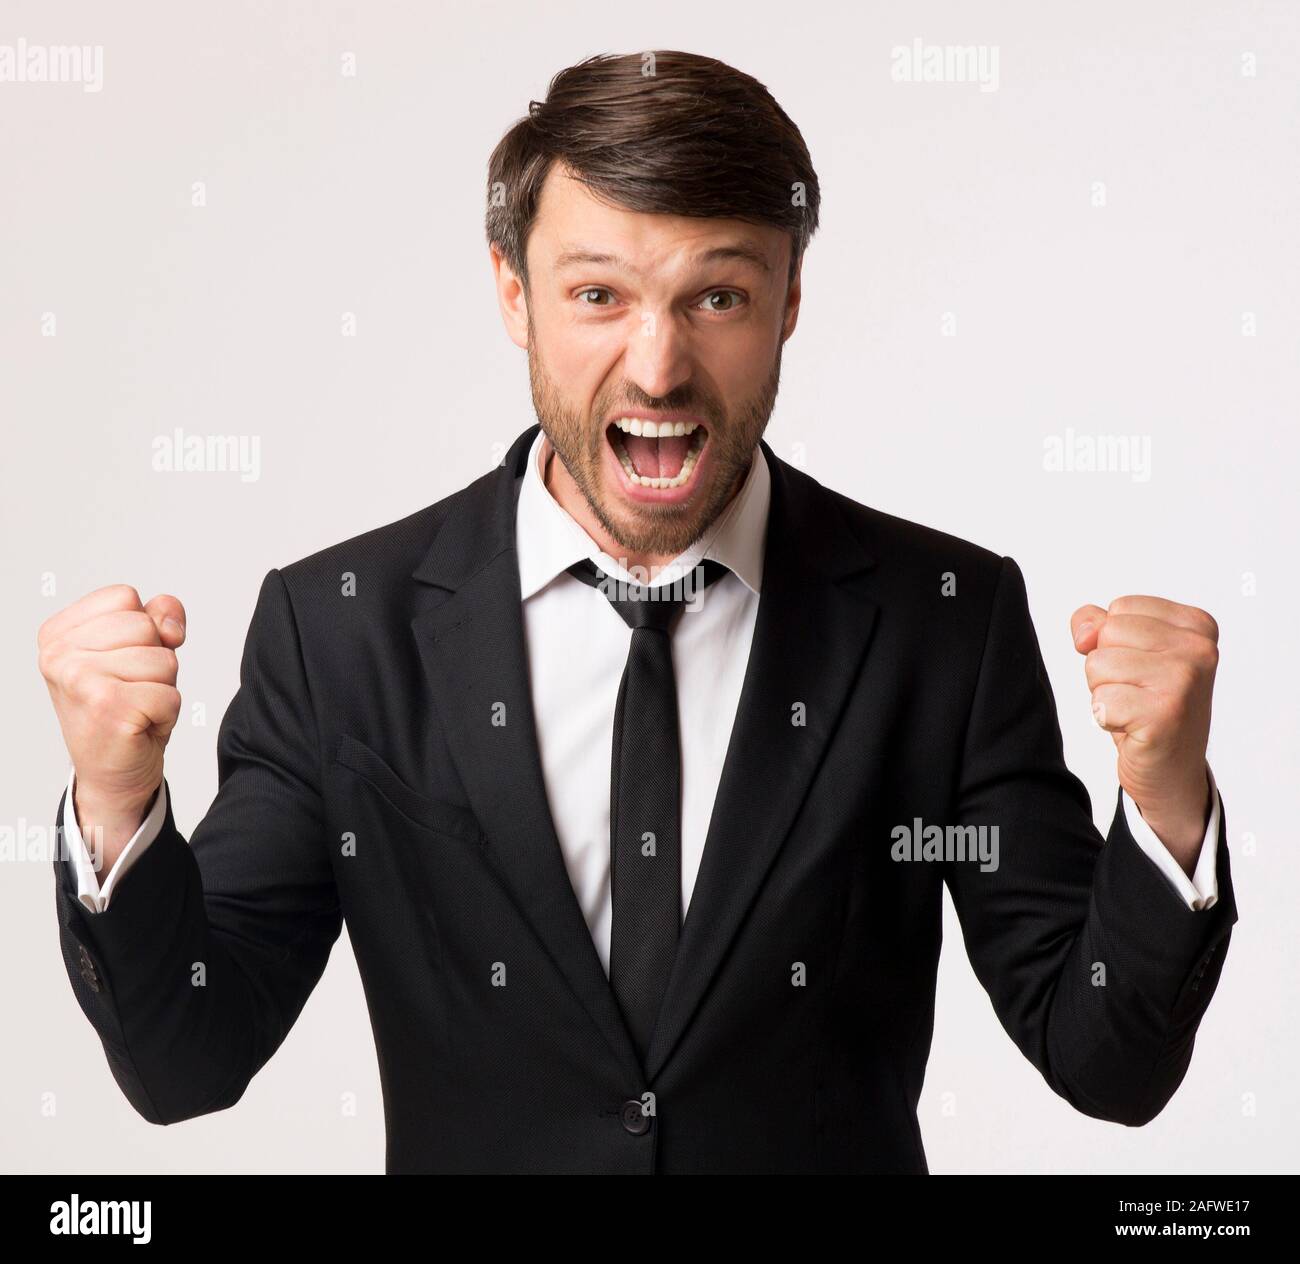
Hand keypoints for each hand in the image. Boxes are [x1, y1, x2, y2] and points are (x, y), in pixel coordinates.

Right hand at [38, 585, 185, 859]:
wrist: (112, 772)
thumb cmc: (124, 708)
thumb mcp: (140, 649)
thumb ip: (158, 616)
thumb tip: (168, 620)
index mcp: (58, 633)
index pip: (125, 596)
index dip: (143, 628)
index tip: (123, 662)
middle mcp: (59, 655)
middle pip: (146, 625)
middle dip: (155, 658)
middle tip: (132, 689)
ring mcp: (80, 681)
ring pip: (164, 659)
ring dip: (162, 687)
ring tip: (135, 706)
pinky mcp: (108, 708)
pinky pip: (171, 693)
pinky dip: (167, 712)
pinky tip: (140, 725)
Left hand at [1070, 595, 1217, 868]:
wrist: (1170, 770)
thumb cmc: (1146, 706)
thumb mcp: (1126, 652)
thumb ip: (1097, 624)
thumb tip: (1084, 632)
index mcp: (1196, 625)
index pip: (1119, 608)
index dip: (1114, 643)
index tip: (1142, 670)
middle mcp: (1199, 649)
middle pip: (1107, 634)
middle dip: (1107, 668)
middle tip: (1136, 694)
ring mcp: (1184, 681)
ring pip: (1098, 665)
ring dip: (1104, 693)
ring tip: (1134, 710)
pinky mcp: (1164, 714)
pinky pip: (1100, 701)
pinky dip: (1106, 718)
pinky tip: (1133, 729)